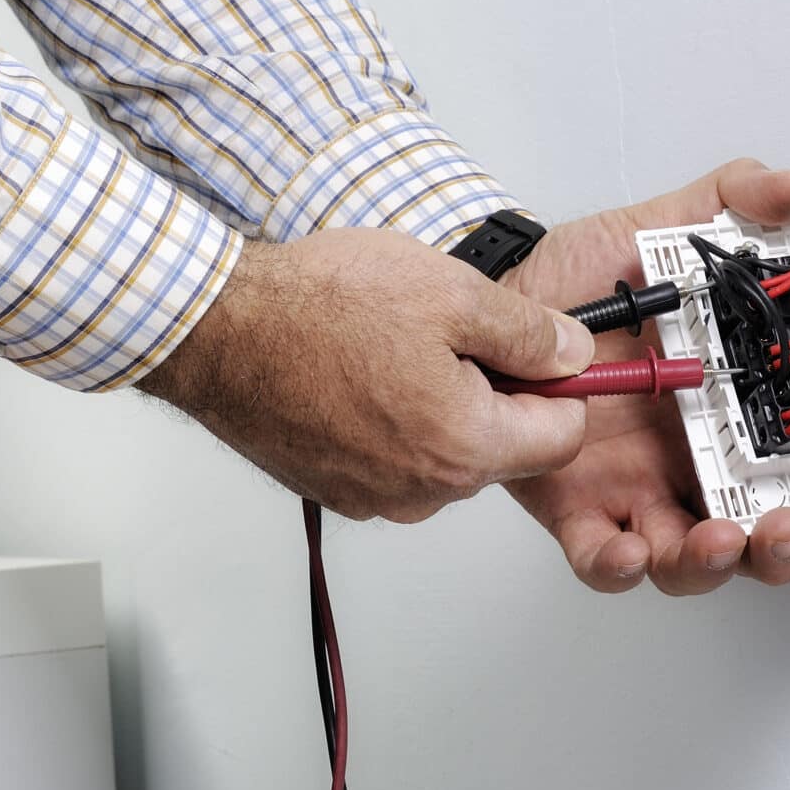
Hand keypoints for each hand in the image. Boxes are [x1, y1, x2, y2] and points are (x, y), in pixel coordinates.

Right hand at [141, 227, 598, 521]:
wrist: (217, 331)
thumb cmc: (318, 307)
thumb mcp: (450, 292)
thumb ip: (528, 332)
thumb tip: (572, 353)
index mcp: (465, 446)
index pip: (564, 438)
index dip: (560, 386)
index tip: (535, 350)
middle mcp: (424, 491)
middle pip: (504, 449)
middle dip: (494, 395)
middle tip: (446, 334)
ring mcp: (375, 497)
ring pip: (446, 455)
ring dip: (438, 407)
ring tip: (389, 347)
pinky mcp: (336, 491)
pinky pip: (394, 461)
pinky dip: (389, 422)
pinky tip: (355, 372)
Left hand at [500, 159, 789, 593]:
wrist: (492, 296)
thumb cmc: (576, 276)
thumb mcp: (656, 232)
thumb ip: (726, 206)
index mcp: (730, 409)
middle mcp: (692, 460)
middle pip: (758, 534)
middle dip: (785, 547)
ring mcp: (636, 490)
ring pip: (689, 560)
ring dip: (713, 562)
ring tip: (719, 539)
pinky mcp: (575, 510)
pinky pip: (601, 560)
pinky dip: (618, 567)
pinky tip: (627, 550)